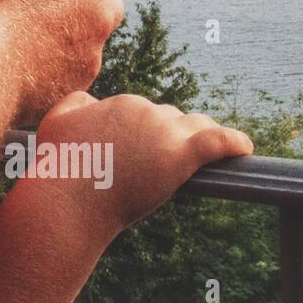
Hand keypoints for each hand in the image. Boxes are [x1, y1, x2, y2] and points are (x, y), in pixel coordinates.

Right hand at [33, 91, 253, 243]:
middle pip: (169, 119)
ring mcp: (163, 131)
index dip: (144, 135)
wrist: (68, 200)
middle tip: (156, 166)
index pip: (145, 113)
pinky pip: (219, 141)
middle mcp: (144, 109)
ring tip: (200, 156)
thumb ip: (76, 104)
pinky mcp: (180, 156)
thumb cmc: (58, 167)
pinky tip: (246, 148)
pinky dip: (235, 143)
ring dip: (196, 138)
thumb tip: (93, 102)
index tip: (139, 154)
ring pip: (194, 126)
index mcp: (119, 102)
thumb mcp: (56, 121)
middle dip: (166, 138)